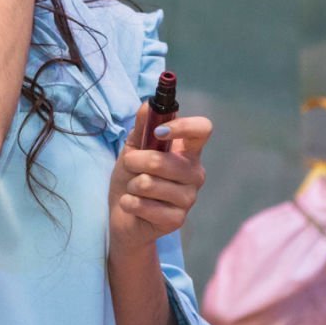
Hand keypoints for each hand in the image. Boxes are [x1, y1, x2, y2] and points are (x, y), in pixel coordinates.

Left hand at [109, 109, 209, 256]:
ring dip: (131, 184)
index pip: (203, 129)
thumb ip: (142, 127)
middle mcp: (194, 173)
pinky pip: (144, 204)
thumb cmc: (131, 177)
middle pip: (164, 160)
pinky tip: (133, 206)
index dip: (182, 126)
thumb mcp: (132, 148)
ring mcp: (189, 198)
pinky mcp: (177, 220)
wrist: (123, 215)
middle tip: (129, 165)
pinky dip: (128, 203)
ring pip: (150, 183)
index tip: (158, 131)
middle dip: (135, 161)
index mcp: (188, 151)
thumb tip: (147, 104)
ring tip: (134, 189)